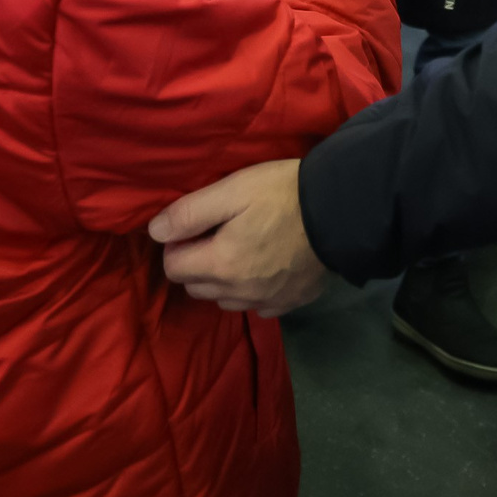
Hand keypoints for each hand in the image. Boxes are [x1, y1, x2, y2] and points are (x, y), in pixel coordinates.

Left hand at [150, 160, 327, 316]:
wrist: (342, 212)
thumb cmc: (282, 195)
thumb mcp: (232, 190)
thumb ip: (189, 213)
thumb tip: (155, 232)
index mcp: (220, 265)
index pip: (173, 267)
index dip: (178, 243)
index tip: (197, 224)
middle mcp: (239, 293)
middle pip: (196, 287)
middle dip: (196, 262)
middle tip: (218, 232)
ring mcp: (267, 302)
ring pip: (224, 300)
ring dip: (222, 280)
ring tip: (241, 248)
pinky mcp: (291, 303)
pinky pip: (257, 306)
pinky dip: (252, 290)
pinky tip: (266, 266)